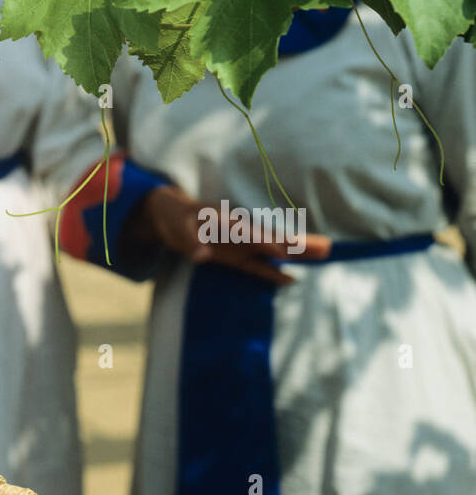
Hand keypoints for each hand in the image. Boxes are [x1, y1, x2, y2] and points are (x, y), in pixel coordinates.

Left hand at [136, 184, 330, 285]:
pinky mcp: (234, 258)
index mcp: (227, 222)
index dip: (269, 243)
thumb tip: (201, 254)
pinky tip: (292, 279)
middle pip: (273, 240)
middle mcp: (239, 233)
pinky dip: (273, 273)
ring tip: (324, 255)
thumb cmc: (174, 216)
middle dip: (298, 244)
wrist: (167, 215)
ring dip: (296, 255)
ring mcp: (239, 246)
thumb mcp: (177, 227)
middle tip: (328, 247)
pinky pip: (257, 267)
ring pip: (272, 253)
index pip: (252, 234)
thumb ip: (190, 239)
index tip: (287, 251)